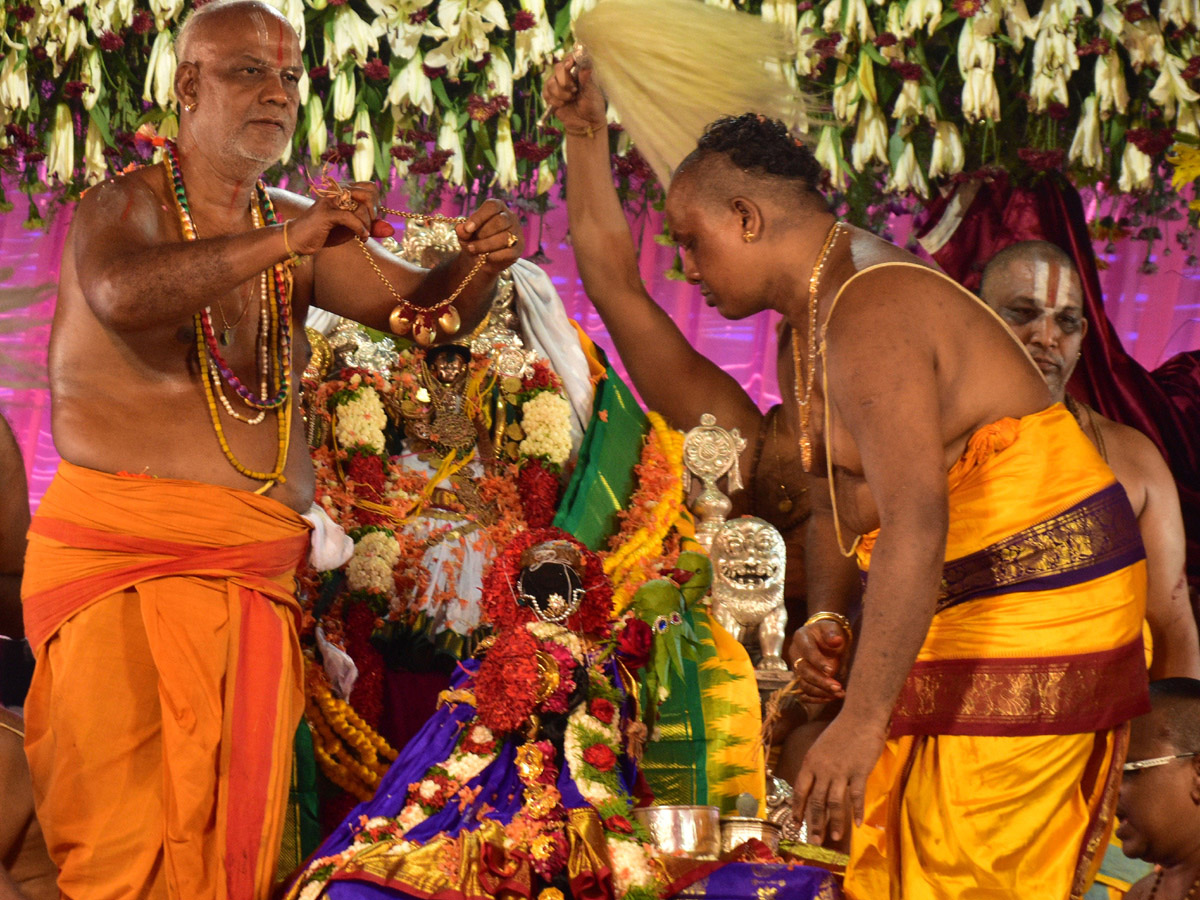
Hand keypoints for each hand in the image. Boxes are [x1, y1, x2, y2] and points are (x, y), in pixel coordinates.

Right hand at [289, 180, 393, 254]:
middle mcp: (338, 191)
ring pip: (361, 205)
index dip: (376, 203)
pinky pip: (350, 217)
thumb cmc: (325, 233)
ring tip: (362, 234)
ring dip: (367, 223)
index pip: (371, 187)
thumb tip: (391, 230)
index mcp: (344, 190)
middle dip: (374, 212)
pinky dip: (360, 228)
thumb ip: (370, 227)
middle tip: (368, 226)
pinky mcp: (325, 213)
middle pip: (370, 193)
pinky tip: (362, 237)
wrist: (298, 240)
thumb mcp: (352, 229)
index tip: (371, 219)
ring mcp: (331, 200)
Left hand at [457, 198, 523, 272]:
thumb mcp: (465, 234)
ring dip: (486, 245)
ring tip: (474, 250)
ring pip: (505, 237)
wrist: (481, 259)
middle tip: (471, 243)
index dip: (479, 217)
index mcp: (498, 208)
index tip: (467, 229)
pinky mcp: (519, 248)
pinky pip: (509, 251)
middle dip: (483, 233)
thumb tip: (462, 228)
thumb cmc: (474, 240)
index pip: (492, 206)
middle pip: (500, 221)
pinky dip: (495, 255)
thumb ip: (462, 230)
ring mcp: (517, 233)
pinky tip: (486, 257)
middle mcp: (510, 217)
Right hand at [542, 51, 605, 134]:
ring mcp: (558, 85)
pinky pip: (546, 93)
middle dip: (564, 80)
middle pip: (558, 68)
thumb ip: (587, 81)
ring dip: (560, 92)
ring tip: (571, 98)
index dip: (569, 59)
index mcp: (579, 71)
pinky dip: (554, 100)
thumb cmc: (592, 107)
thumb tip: (586, 68)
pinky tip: (563, 104)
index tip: (570, 65)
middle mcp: (567, 75)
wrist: (585, 123)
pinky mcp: (551, 95)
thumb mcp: (592, 94)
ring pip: (550, 82)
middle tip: (574, 90)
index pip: (571, 58)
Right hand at [785, 620, 849, 703]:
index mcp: (801, 638)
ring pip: (804, 684)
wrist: (822, 638)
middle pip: (804, 671)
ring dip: (821, 692)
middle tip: (837, 688)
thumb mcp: (831, 628)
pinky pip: (804, 692)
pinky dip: (816, 698)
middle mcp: (795, 653)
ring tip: (838, 694)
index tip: (831, 671)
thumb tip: (837, 641)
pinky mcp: (800, 679)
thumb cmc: (828, 632)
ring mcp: (796, 668)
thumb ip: (833, 633)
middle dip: (821, 681)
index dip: (818, 662)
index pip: (807, 652)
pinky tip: (830, 698)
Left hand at [792, 712, 885, 845]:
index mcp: (810, 763)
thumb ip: (817, 767)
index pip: (800, 791)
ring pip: (834, 803)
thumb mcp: (820, 747)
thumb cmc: (841, 731)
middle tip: (814, 840)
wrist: (860, 717)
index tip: (796, 824)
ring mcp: (841, 772)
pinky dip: (857, 811)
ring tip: (834, 838)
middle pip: (816, 802)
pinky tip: (858, 824)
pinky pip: (856, 797)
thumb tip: (814, 787)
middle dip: (814, 823)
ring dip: (834, 823)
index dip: (797, 809)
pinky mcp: (859, 772)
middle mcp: (822, 769)